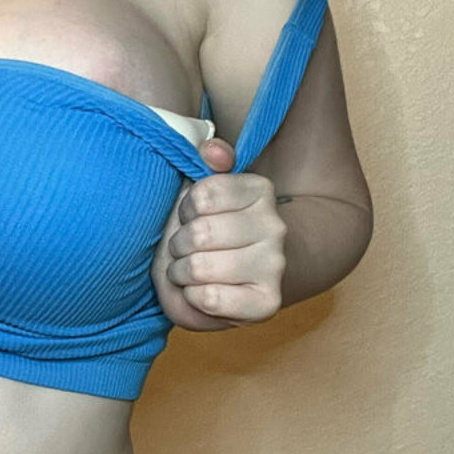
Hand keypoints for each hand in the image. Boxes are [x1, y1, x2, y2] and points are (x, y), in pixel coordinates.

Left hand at [151, 137, 287, 329]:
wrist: (238, 278)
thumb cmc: (208, 233)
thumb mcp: (199, 192)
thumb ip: (206, 160)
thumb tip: (213, 151)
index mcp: (259, 190)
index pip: (200, 196)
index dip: (184, 211)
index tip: (191, 217)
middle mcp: (275, 225)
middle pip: (200, 234)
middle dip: (178, 246)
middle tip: (184, 250)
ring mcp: (275, 265)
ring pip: (201, 267)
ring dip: (181, 273)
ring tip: (188, 271)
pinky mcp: (268, 302)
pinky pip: (210, 299)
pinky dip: (193, 298)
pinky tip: (201, 292)